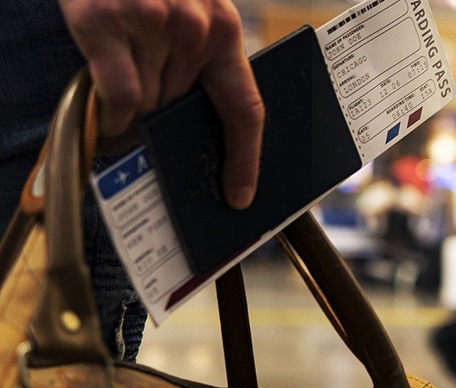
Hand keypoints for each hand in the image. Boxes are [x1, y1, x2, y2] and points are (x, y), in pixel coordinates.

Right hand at [59, 0, 263, 209]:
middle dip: (162, 112)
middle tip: (147, 92)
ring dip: (132, 106)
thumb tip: (190, 129)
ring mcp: (150, 26)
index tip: (239, 195)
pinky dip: (109, 109)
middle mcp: (193, 30)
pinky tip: (106, 101)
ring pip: (145, 107)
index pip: (245, 109)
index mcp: (224, 31)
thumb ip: (200, 64)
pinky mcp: (104, 22)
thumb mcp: (193, 14)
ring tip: (124, 69)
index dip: (245, 159)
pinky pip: (115, 96)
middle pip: (179, 112)